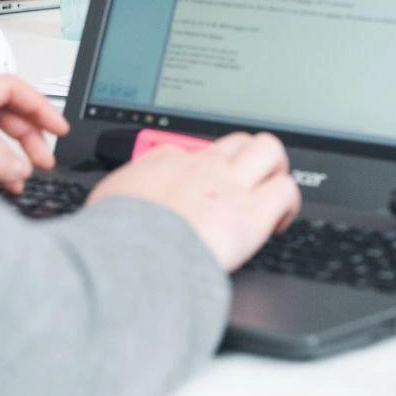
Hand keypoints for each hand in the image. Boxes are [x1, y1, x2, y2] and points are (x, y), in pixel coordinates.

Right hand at [88, 132, 301, 270]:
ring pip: (269, 150)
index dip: (205, 166)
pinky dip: (288, 203)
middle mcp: (203, 167)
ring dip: (275, 168)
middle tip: (249, 181)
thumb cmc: (116, 236)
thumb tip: (116, 201)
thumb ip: (121, 192)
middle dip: (249, 157)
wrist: (133, 255)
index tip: (205, 184)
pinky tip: (280, 221)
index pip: (194, 150)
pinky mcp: (252, 213)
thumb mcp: (107, 199)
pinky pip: (285, 190)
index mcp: (165, 162)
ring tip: (270, 192)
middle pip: (239, 140)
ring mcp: (230, 186)